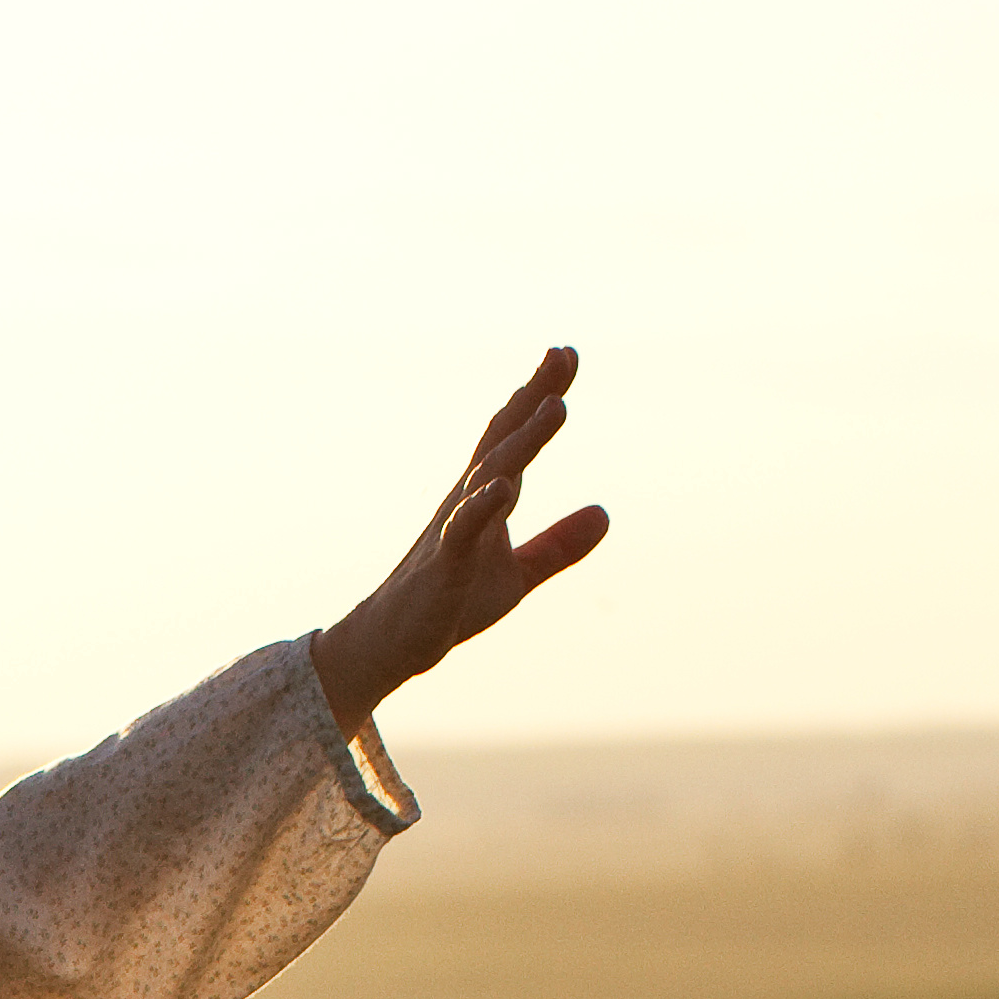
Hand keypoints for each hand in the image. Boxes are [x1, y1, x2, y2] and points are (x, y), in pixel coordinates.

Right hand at [311, 348, 608, 722]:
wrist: (393, 644)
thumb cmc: (450, 603)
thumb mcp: (517, 575)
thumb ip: (558, 545)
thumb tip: (605, 514)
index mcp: (484, 497)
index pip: (514, 435)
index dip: (539, 394)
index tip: (565, 354)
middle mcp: (468, 500)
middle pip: (504, 438)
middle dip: (535, 397)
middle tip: (563, 355)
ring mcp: (455, 529)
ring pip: (492, 473)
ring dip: (523, 441)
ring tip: (555, 407)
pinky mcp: (444, 564)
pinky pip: (465, 529)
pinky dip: (484, 506)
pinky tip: (505, 486)